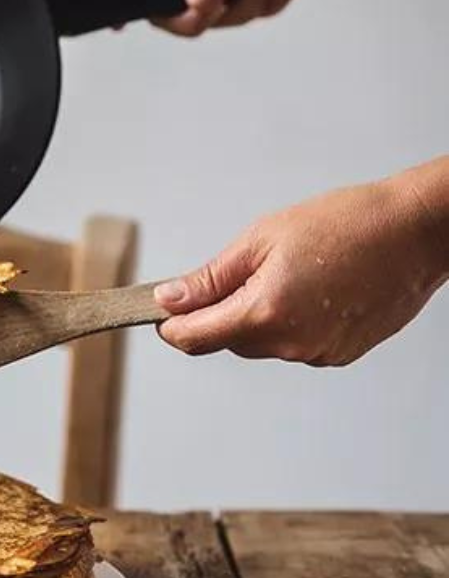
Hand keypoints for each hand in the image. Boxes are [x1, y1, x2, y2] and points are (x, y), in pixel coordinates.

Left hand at [153, 171, 448, 364]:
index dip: (170, 324)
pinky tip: (311, 289)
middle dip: (216, 315)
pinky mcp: (339, 354)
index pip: (192, 338)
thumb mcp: (260, 239)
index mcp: (264, 313)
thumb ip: (210, 278)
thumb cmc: (344, 223)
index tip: (163, 308)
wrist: (415, 232)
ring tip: (285, 274)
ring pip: (260, 344)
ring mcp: (317, 353)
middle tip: (234, 274)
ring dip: (254, 318)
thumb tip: (169, 300)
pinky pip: (293, 344)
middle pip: (225, 342)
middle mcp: (290, 344)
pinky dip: (288, 322)